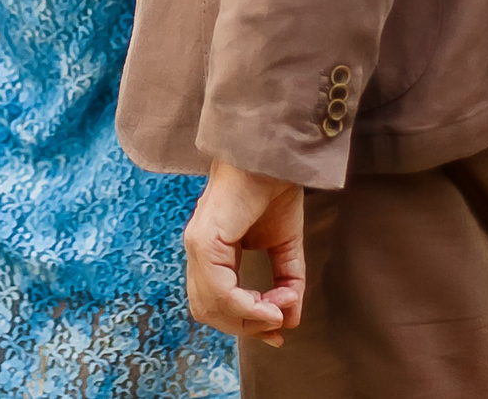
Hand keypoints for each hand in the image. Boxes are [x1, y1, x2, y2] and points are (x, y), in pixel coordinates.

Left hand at [183, 162, 305, 344]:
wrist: (272, 156)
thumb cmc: (273, 191)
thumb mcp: (284, 246)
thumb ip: (286, 282)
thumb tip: (290, 320)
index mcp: (211, 251)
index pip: (214, 302)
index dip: (245, 323)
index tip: (278, 331)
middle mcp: (198, 250)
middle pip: (208, 311)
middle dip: (246, 327)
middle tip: (278, 326)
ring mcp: (197, 245)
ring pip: (210, 306)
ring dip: (249, 319)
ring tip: (279, 311)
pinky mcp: (204, 241)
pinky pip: (220, 291)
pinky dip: (247, 306)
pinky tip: (272, 305)